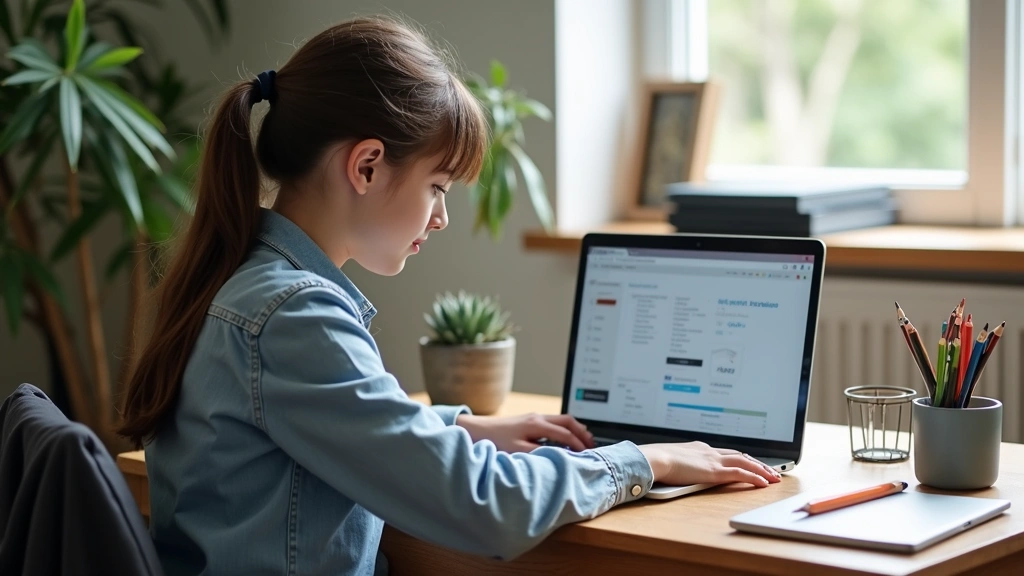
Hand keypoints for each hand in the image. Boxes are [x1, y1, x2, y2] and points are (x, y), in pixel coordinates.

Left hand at [456, 413, 595, 452]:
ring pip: (560, 419)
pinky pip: (552, 421)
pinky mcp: (526, 420)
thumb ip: (540, 454)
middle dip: (582, 432)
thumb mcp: (517, 452)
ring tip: (582, 440)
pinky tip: (562, 438)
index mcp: (537, 424)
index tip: (588, 455)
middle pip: (568, 420)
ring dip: (574, 429)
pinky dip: (563, 428)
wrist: (474, 430)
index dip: (578, 445)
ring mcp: (532, 417)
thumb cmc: (494, 441)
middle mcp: (537, 417)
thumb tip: (559, 457)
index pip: (566, 434)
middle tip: (592, 445)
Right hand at [638, 442, 781, 487]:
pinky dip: (755, 477)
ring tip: (773, 477)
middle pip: (740, 455)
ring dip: (762, 470)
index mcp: (700, 448)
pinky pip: (741, 474)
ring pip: (746, 462)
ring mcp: (713, 460)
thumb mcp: (671, 460)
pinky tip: (764, 483)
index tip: (751, 463)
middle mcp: (710, 451)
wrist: (655, 458)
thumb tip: (676, 470)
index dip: (742, 458)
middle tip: (770, 471)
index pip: (727, 452)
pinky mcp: (715, 471)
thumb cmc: (657, 461)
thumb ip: (680, 463)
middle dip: (757, 463)